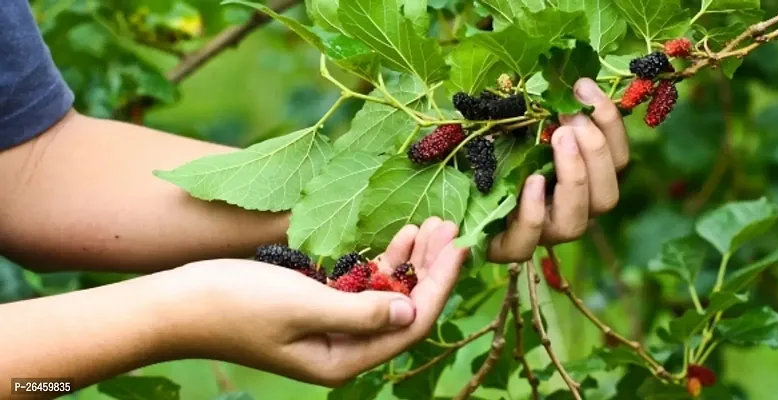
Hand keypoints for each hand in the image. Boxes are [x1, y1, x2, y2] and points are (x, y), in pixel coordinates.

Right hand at [162, 217, 467, 386]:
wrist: (178, 302)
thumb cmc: (235, 304)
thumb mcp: (303, 305)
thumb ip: (362, 311)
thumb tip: (413, 311)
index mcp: (344, 359)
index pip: (411, 322)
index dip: (440, 284)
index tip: (460, 245)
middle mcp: (343, 348)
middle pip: (405, 307)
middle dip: (430, 269)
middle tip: (450, 226)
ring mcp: (330, 328)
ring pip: (386, 294)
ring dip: (409, 261)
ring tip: (430, 225)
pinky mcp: (316, 306)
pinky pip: (362, 286)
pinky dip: (381, 263)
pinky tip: (398, 239)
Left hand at [488, 78, 628, 262]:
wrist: (442, 193)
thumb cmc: (486, 151)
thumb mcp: (515, 125)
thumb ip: (542, 111)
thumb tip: (566, 77)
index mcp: (581, 181)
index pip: (615, 161)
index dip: (610, 124)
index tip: (584, 87)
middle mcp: (568, 211)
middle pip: (607, 196)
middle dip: (595, 152)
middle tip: (570, 118)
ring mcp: (540, 234)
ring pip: (576, 222)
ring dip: (574, 176)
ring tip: (558, 138)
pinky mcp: (505, 247)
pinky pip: (527, 241)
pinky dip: (533, 211)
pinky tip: (532, 180)